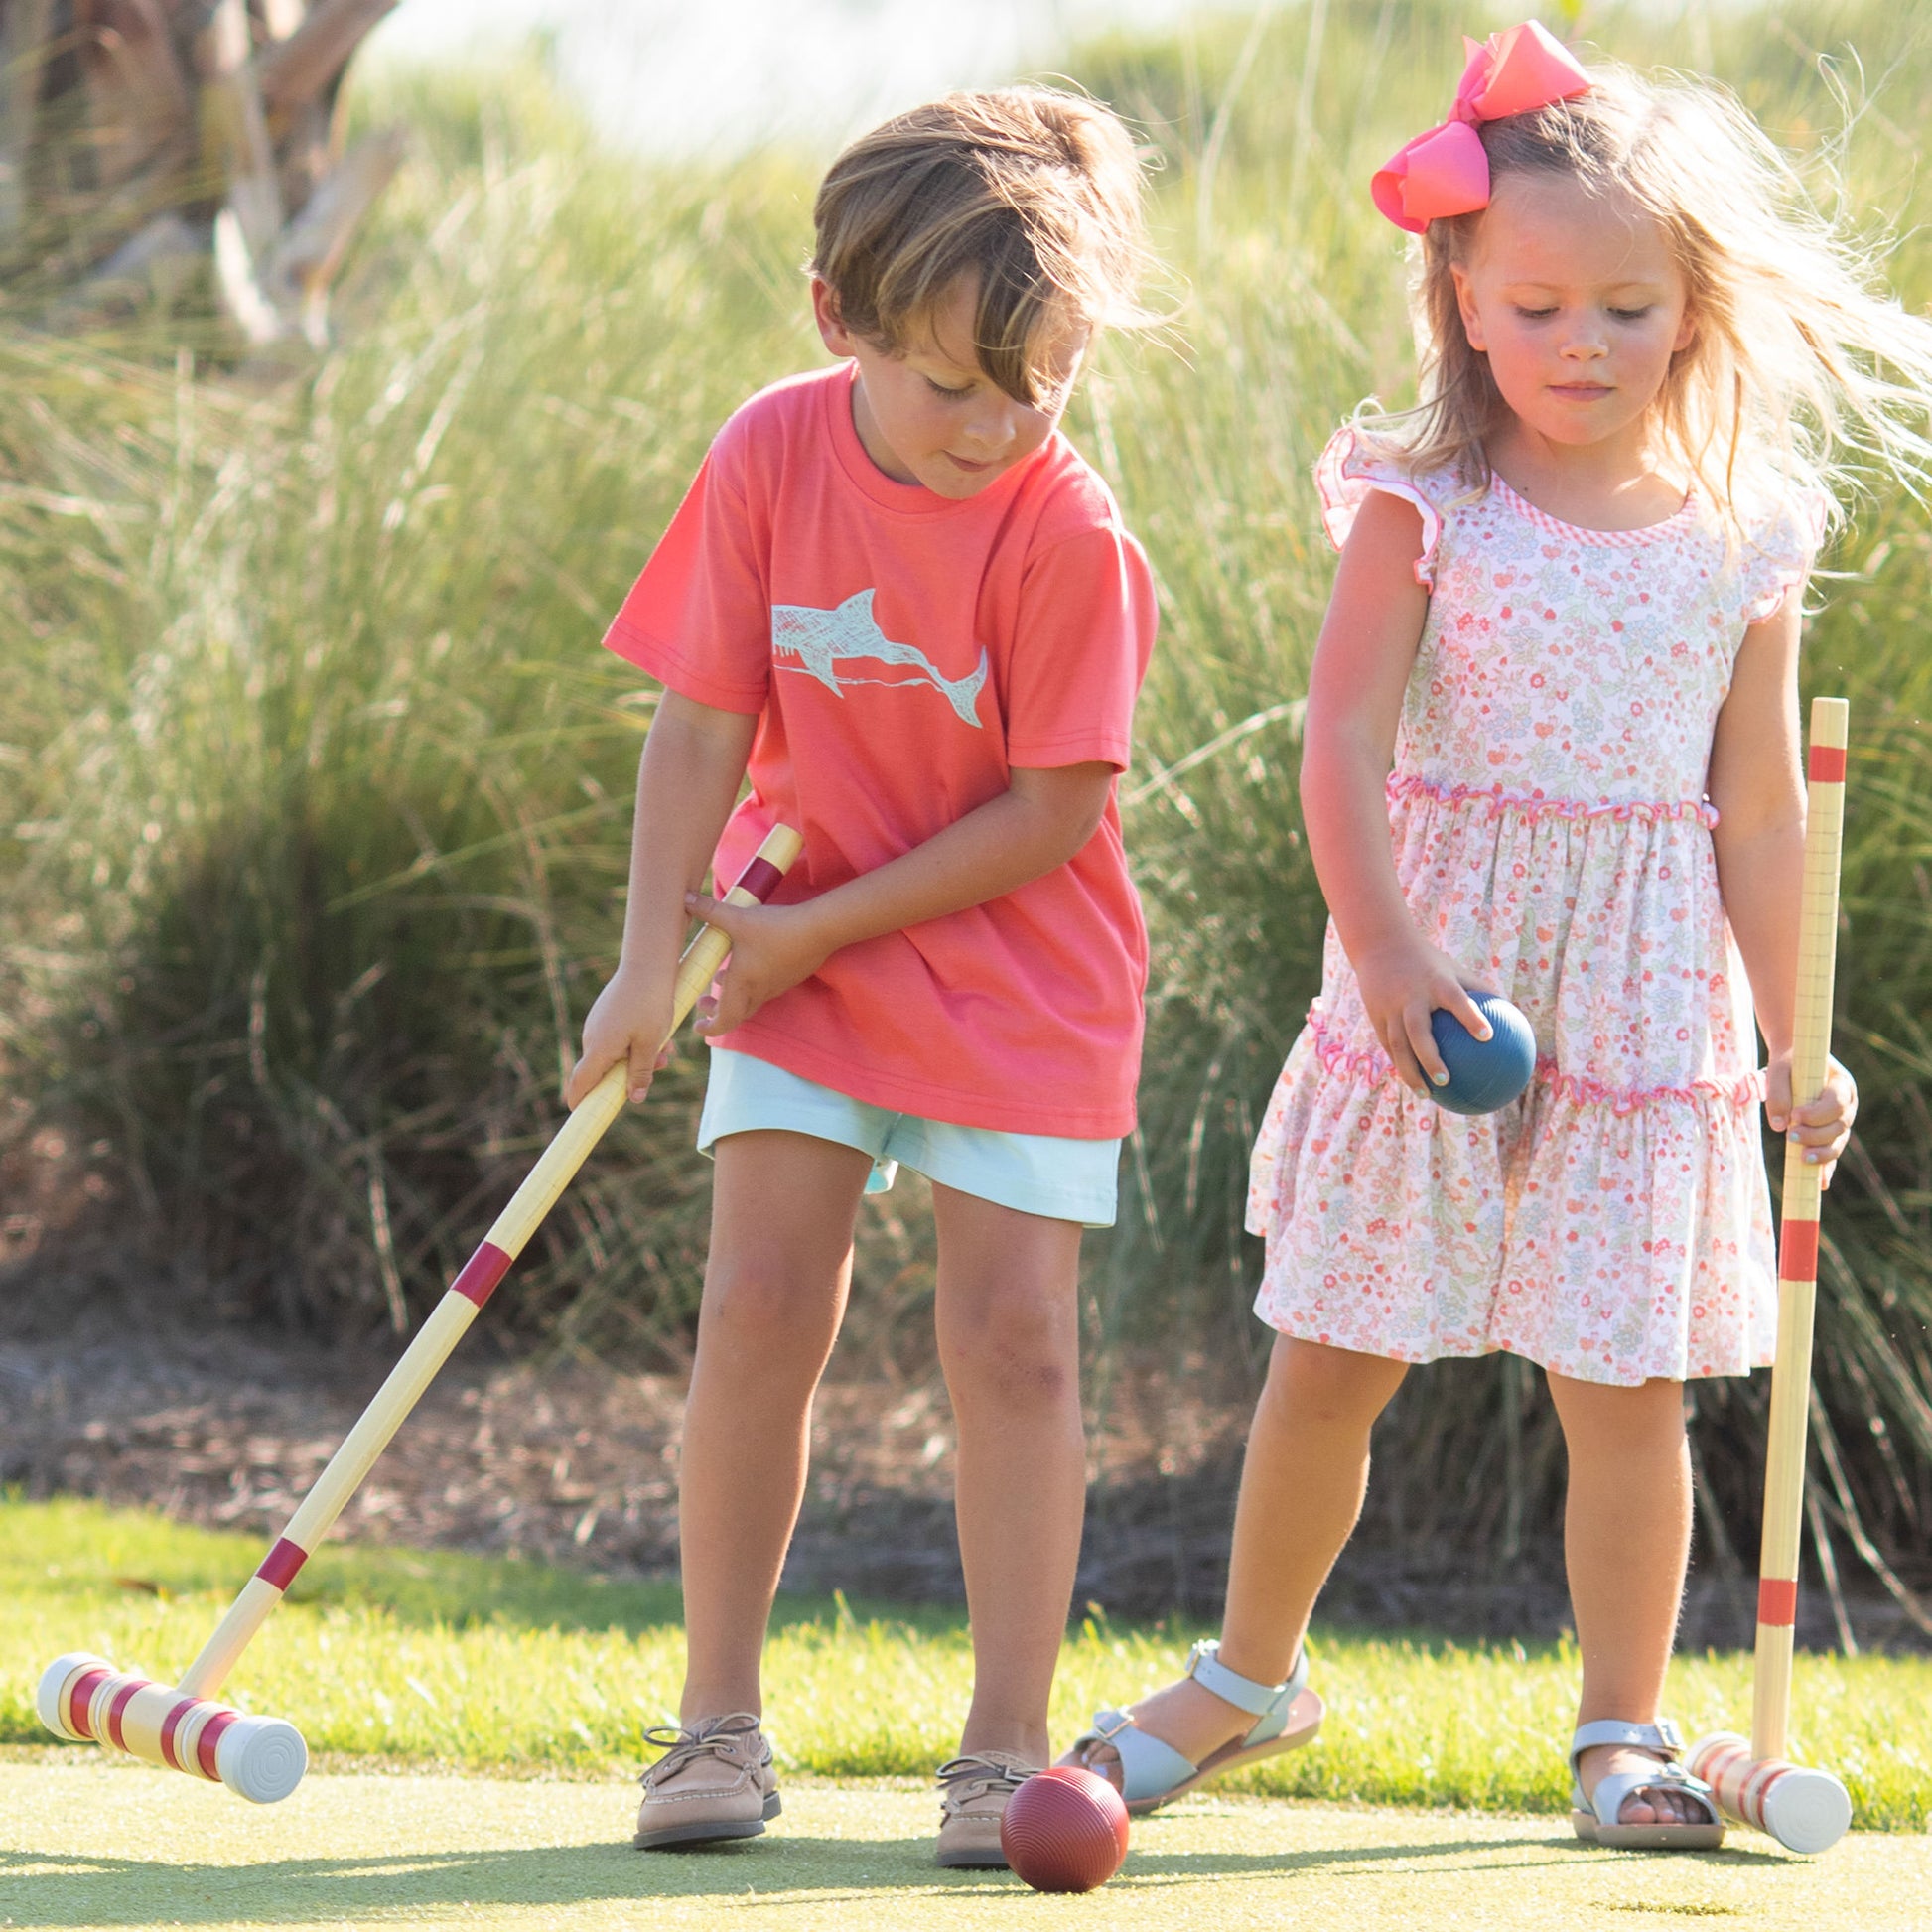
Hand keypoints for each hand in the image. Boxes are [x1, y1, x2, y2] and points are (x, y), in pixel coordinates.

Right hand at [564, 962, 674, 1108]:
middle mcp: (592, 1036)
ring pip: (616, 1052)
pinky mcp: (606, 1013)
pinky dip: (637, 1040)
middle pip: (605, 1069)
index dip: (579, 1100)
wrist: (648, 964)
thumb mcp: (650, 1044)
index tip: (579, 1113)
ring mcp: (598, 1023)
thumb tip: (635, 1098)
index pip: (581, 1082)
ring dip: (640, 1055)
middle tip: (662, 1063)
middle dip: (631, 1074)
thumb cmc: (650, 1005)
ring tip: (668, 1045)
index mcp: (599, 1048)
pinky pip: (618, 1036)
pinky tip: (660, 1030)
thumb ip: (641, 1073)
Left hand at [684, 892, 833, 1036]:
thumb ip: (710, 910)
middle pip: (736, 1014)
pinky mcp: (789, 977)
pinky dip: (750, 985)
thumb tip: (685, 897)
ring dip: (733, 995)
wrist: (817, 930)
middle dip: (717, 1010)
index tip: (697, 1025)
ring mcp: (776, 986)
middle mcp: (759, 991)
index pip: (723, 1021)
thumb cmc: (775, 929)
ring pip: (750, 1001)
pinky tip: (749, 962)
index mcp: (742, 985)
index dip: (709, 1027)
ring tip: (721, 978)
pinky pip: (764, 989)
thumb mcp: (738, 918)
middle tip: (704, 1001)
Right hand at [1352, 936, 1496, 1095]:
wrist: (1379, 946)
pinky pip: (1388, 1045)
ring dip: (1410, 1072)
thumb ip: (1478, 989)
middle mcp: (1411, 996)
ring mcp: (1390, 1007)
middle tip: (1446, 1081)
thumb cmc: (1427, 962)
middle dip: (1429, 1057)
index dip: (1471, 1017)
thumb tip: (1511, 1014)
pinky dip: (1400, 1065)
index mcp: (1436, 982)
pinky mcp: (1376, 1016)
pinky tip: (1413, 1082)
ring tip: (1426, 1096)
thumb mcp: (1453, 969)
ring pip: (1397, 1044)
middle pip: (1417, 1031)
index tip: (1488, 1037)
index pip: (1456, 999)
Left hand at [1764, 1053, 1856, 1188]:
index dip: (1818, 1113)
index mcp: (1842, 1084)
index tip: (1795, 1116)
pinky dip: (1825, 1167)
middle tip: (1791, 1137)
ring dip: (1821, 1152)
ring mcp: (1841, 1121)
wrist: (1794, 1061)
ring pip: (1837, 1142)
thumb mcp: (1779, 1070)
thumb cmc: (1789, 1063)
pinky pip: (1831, 1153)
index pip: (1836, 1103)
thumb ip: (1779, 1094)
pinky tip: (1821, 1184)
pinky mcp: (1830, 1134)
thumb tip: (1779, 1126)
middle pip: (1839, 1126)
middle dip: (1817, 1135)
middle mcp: (1847, 1105)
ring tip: (1800, 1158)